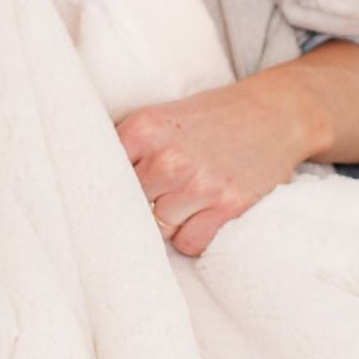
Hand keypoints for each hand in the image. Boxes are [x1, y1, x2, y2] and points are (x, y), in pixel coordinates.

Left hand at [116, 72, 315, 257]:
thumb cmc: (210, 121)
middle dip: (144, 206)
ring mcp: (200, 183)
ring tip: (190, 197)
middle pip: (129, 209)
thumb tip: (84, 191)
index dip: (108, 192)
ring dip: (171, 222)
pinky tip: (207, 211)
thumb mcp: (160, 119)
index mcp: (144, 128)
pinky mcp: (228, 206)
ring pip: (159, 230)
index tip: (107, 201)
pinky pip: (190, 244)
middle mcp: (168, 157)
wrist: (275, 114)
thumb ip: (126, 149)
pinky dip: (195, 235)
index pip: (104, 177)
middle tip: (164, 192)